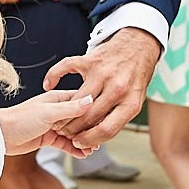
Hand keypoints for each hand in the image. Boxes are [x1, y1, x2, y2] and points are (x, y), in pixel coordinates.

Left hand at [0, 89, 96, 155]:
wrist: (0, 135)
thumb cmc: (20, 118)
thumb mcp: (48, 112)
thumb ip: (70, 108)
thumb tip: (91, 100)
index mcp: (57, 99)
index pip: (82, 101)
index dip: (94, 110)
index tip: (105, 118)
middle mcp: (57, 111)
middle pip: (80, 119)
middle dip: (90, 128)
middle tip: (100, 138)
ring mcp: (52, 125)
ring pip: (74, 133)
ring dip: (83, 140)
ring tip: (92, 148)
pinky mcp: (47, 138)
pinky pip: (65, 144)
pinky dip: (74, 149)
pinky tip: (82, 154)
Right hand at [45, 28, 159, 150]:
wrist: (139, 45)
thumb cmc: (135, 76)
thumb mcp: (135, 100)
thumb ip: (118, 117)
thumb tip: (97, 136)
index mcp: (131, 102)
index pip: (106, 130)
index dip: (89, 140)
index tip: (79, 143)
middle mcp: (117, 88)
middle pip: (88, 117)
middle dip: (73, 130)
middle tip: (66, 133)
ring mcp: (103, 73)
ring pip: (76, 100)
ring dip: (64, 112)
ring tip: (60, 118)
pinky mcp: (91, 60)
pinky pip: (66, 68)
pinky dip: (53, 76)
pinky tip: (48, 84)